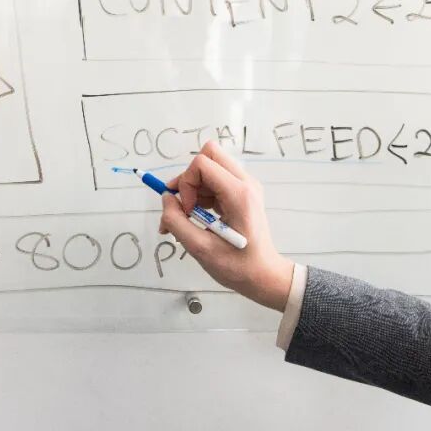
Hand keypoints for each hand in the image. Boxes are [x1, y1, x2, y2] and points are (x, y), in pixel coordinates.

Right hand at [159, 141, 295, 310]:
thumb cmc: (237, 267)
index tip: (187, 210)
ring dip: (192, 188)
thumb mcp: (200, 249)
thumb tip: (166, 199)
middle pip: (209, 154)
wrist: (264, 275)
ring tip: (186, 218)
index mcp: (239, 195)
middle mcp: (245, 183)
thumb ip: (176, 222)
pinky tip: (196, 217)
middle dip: (188, 178)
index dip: (185, 183)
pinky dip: (200, 194)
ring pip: (210, 167)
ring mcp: (246, 186)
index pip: (202, 163)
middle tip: (184, 205)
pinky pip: (214, 180)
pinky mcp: (242, 192)